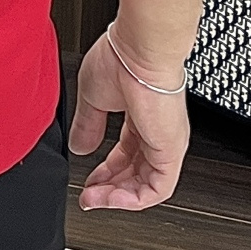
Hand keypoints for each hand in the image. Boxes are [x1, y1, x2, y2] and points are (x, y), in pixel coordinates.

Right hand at [69, 27, 190, 210]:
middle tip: (89, 196)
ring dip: (117, 197)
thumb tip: (79, 147)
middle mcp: (157, 131)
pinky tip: (112, 198)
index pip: (126, 153)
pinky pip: (157, 189)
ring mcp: (166, 142)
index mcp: (141, 115)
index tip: (88, 181)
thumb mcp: (93, 97)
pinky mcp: (171, 151)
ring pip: (147, 185)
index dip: (106, 170)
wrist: (139, 51)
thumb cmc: (121, 60)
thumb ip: (87, 125)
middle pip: (135, 172)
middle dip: (109, 187)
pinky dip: (133, 199)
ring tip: (94, 199)